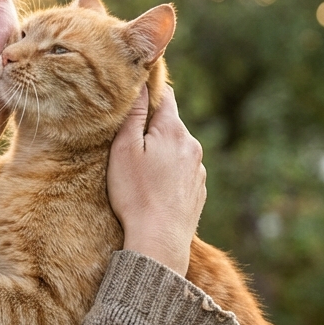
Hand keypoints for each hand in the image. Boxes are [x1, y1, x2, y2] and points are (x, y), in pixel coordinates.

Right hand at [107, 84, 205, 274]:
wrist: (160, 239)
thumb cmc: (136, 194)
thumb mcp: (124, 150)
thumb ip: (133, 115)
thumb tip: (140, 84)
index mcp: (173, 131)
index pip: (166, 96)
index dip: (151, 91)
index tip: (136, 94)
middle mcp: (192, 145)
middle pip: (172, 123)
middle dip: (154, 127)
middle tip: (130, 141)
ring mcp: (199, 169)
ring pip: (178, 149)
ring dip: (162, 152)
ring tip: (141, 171)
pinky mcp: (199, 190)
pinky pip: (183, 171)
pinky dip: (170, 173)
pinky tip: (155, 189)